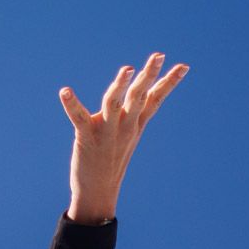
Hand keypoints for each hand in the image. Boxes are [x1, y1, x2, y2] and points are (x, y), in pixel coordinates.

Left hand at [60, 52, 187, 224]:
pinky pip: (78, 118)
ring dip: (120, 86)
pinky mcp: (86, 138)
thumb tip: (136, 91)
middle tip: (158, 56)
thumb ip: (132, 113)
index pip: (155, 100)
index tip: (183, 66)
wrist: (98, 192)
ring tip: (127, 69)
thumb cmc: (111, 160)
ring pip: (114, 104)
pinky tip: (65, 91)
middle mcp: (124, 126)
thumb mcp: (128, 135)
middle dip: (148, 75)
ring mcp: (106, 132)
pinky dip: (71, 104)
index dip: (169, 83)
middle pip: (138, 97)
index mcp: (135, 124)